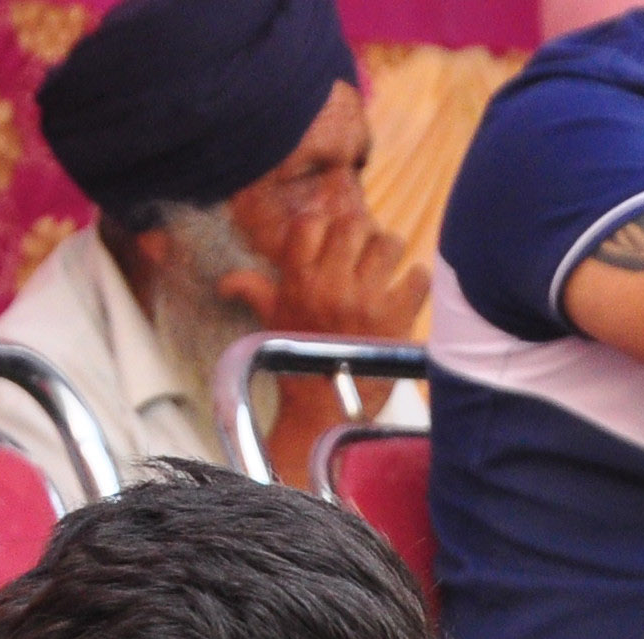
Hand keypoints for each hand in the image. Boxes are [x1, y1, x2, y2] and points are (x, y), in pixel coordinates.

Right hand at [221, 200, 424, 344]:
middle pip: (354, 225)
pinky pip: (417, 277)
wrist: (323, 411)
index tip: (331, 238)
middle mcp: (329, 286)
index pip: (311, 223)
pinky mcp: (395, 319)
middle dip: (362, 233)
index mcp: (298, 281)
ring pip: (389, 243)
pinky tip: (405, 291)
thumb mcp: (272, 322)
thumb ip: (254, 291)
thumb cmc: (298, 360)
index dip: (324, 224)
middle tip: (365, 249)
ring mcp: (364, 301)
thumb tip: (225, 282)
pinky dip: (416, 280)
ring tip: (386, 267)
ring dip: (391, 251)